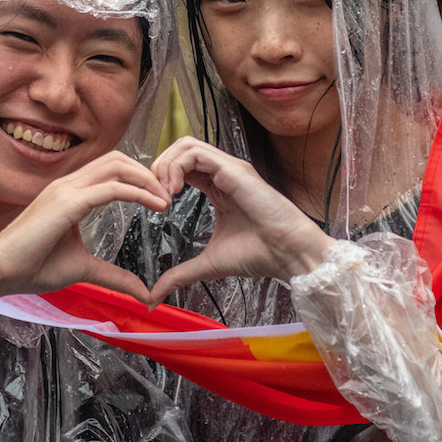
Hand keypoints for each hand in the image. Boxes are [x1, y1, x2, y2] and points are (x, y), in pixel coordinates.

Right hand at [0, 151, 167, 303]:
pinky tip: (156, 205)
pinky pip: (111, 188)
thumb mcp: (84, 270)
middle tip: (169, 195)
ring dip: (146, 179)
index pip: (110, 170)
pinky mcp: (66, 202)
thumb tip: (143, 293)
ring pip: (116, 166)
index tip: (160, 198)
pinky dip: (138, 193)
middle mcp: (67, 184)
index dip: (139, 178)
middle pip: (117, 159)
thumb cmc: (31, 268)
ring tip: (166, 199)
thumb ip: (114, 277)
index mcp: (69, 193)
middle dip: (147, 173)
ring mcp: (66, 190)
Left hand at [147, 137, 332, 303]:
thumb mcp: (209, 264)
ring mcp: (229, 169)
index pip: (182, 167)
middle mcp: (224, 173)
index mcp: (219, 188)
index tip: (155, 206)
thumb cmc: (259, 254)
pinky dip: (177, 167)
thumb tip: (156, 296)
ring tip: (164, 194)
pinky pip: (196, 153)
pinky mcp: (234, 170)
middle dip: (159, 168)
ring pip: (187, 145)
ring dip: (166, 166)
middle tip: (154, 197)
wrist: (287, 254)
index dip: (162, 180)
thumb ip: (181, 274)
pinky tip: (173, 191)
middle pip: (181, 149)